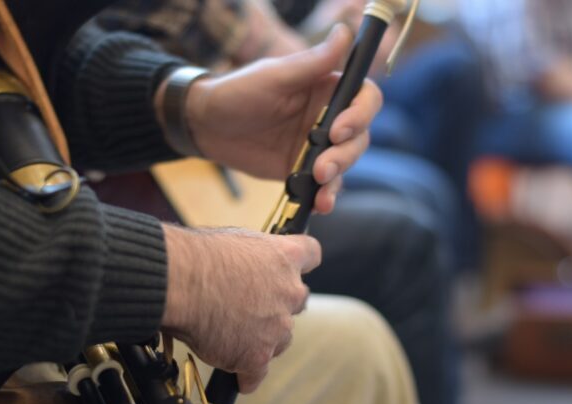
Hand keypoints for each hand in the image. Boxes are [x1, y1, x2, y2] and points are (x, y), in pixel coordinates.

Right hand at [160, 224, 320, 392]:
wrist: (179, 283)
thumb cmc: (196, 256)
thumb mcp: (233, 240)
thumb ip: (252, 258)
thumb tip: (246, 266)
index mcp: (285, 256)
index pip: (311, 254)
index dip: (300, 265)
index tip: (289, 270)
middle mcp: (290, 291)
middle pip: (297, 302)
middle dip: (278, 306)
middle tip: (250, 308)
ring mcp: (277, 327)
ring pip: (281, 339)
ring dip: (264, 340)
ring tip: (231, 337)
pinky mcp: (257, 356)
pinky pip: (257, 374)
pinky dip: (247, 375)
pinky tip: (236, 375)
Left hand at [186, 24, 382, 213]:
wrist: (206, 127)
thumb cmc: (237, 92)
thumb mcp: (274, 76)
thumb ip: (312, 63)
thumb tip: (345, 33)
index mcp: (327, 88)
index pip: (365, 98)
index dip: (361, 115)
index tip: (339, 130)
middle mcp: (329, 116)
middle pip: (360, 136)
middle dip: (346, 153)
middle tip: (321, 166)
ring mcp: (318, 145)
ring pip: (346, 162)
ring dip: (338, 175)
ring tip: (318, 183)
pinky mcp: (304, 170)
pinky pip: (325, 184)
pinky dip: (327, 195)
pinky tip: (320, 204)